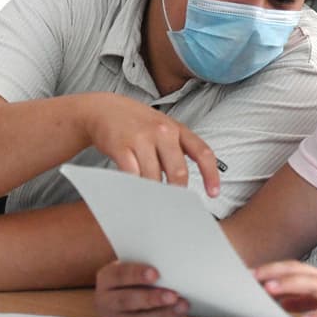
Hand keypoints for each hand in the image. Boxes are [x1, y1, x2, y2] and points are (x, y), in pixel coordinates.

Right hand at [81, 93, 219, 195]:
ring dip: (154, 195)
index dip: (211, 174)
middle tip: (174, 207)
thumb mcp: (162, 127)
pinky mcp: (121, 146)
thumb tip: (183, 184)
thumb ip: (176, 149)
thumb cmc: (137, 124)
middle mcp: (163, 131)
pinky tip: (135, 195)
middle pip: (178, 172)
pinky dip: (135, 189)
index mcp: (177, 128)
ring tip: (153, 205)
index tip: (213, 193)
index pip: (202, 152)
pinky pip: (132, 176)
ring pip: (154, 178)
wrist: (103, 109)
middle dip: (177, 193)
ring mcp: (141, 138)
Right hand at [95, 260, 188, 316]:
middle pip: (127, 301)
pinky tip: (178, 314)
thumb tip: (167, 264)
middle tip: (172, 295)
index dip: (137, 274)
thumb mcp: (128, 267)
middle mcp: (107, 301)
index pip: (119, 275)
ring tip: (181, 306)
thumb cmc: (128, 277)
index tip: (155, 273)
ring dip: (162, 314)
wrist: (114, 298)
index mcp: (107, 278)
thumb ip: (142, 265)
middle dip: (151, 299)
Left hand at [255, 261, 316, 316]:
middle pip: (299, 271)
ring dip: (290, 287)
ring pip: (314, 285)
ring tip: (269, 291)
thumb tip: (281, 301)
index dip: (272, 268)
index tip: (249, 273)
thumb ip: (308, 299)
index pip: (294, 268)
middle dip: (274, 273)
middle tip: (250, 277)